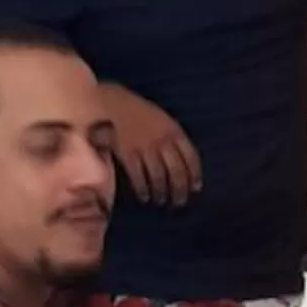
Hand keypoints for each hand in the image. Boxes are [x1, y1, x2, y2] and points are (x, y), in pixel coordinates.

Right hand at [104, 88, 200, 207]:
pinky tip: (144, 197)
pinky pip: (138, 176)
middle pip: (176, 171)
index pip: (191, 157)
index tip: (195, 188)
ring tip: (160, 201)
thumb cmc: (138, 113)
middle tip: (179, 202)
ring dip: (161, 192)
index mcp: (174, 131)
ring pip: (158, 177)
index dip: (195, 175)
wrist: (111, 104)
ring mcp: (145, 148)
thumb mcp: (162, 120)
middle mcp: (162, 141)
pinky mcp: (128, 154)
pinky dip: (142, 189)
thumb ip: (173, 138)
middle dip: (179, 190)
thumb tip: (184, 164)